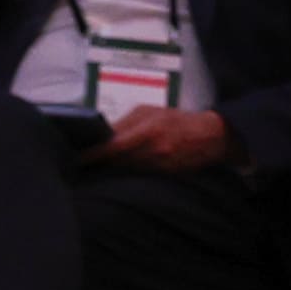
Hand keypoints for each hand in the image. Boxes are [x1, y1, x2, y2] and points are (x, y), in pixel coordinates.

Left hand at [87, 106, 230, 171]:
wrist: (211, 137)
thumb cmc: (178, 120)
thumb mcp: (152, 112)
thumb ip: (126, 122)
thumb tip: (103, 134)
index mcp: (149, 130)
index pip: (114, 146)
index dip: (94, 154)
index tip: (78, 159)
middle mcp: (154, 150)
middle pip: (117, 162)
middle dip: (100, 163)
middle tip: (83, 165)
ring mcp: (161, 166)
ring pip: (126, 171)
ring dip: (112, 170)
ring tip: (99, 168)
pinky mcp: (165, 177)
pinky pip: (139, 177)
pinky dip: (128, 174)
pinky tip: (121, 172)